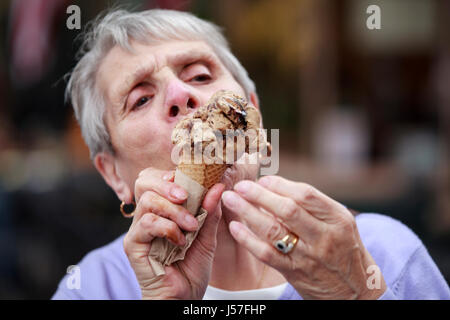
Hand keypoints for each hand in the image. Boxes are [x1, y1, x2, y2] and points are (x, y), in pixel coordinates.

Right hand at [123, 168, 224, 298]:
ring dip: (174, 211)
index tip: (192, 182)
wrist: (183, 298)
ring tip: (191, 226)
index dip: (170, 175)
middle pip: (144, 181)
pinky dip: (168, 228)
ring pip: (148, 201)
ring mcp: (138, 230)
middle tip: (186, 197)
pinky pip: (146, 224)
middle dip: (168, 184)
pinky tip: (180, 241)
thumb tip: (218, 185)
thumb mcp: (207, 236)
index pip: (155, 178)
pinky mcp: (133, 245)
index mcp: (161, 210)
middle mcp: (146, 216)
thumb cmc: (192, 268)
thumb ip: (210, 211)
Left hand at [222, 175, 386, 299]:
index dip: (280, 184)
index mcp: (337, 218)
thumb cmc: (342, 248)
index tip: (262, 179)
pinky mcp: (294, 273)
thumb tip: (274, 186)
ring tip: (230, 199)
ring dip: (247, 212)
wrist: (354, 290)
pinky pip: (266, 254)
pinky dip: (248, 239)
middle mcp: (324, 236)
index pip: (305, 194)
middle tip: (240, 186)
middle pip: (287, 210)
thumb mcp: (339, 222)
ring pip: (273, 230)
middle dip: (260, 195)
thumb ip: (312, 206)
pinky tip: (234, 227)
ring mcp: (308, 256)